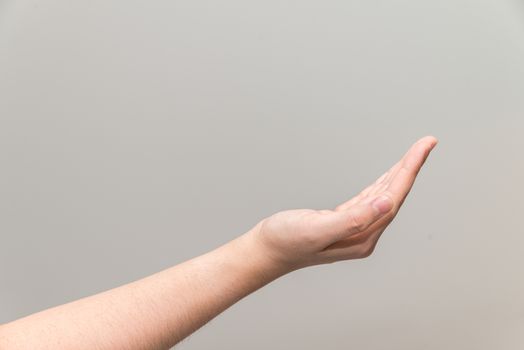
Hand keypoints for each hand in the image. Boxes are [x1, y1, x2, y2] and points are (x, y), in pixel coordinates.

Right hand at [248, 136, 437, 271]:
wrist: (266, 250)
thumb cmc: (286, 241)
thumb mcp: (318, 229)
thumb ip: (353, 219)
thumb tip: (386, 204)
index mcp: (362, 237)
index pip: (392, 198)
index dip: (409, 170)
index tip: (424, 146)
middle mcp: (363, 235)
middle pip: (393, 195)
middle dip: (410, 167)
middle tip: (427, 142)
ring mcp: (354, 229)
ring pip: (383, 195)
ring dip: (398, 174)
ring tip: (414, 154)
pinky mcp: (342, 221)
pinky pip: (369, 199)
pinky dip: (380, 183)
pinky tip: (386, 177)